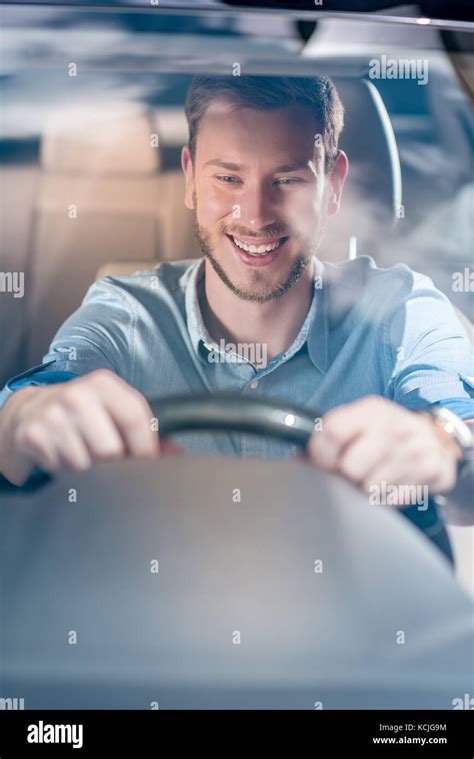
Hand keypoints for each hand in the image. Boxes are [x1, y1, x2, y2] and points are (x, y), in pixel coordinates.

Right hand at [0, 369, 170, 485]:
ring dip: (86, 472)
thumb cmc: (82, 415)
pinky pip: (60, 471)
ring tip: (82, 456)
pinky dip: (63, 473)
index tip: (145, 463)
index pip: (136, 419)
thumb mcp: (112, 413)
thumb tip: (176, 454)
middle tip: (105, 460)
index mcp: (104, 385)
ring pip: (85, 466)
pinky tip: (62, 457)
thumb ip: (145, 432)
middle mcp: (78, 395)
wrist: (29, 412)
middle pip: (110, 450)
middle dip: (112, 465)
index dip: (146, 449)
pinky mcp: (33, 435)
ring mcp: (53, 414)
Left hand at [306, 396, 461, 504]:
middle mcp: (395, 426)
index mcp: (371, 410)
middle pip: (350, 468)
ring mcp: (416, 448)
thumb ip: (326, 441)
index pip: (331, 433)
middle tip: (354, 472)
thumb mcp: (358, 425)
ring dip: (367, 489)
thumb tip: (294, 464)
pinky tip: (393, 482)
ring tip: (375, 475)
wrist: (436, 439)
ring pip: (370, 488)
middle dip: (347, 476)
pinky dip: (388, 498)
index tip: (325, 463)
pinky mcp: (431, 471)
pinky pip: (392, 500)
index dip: (321, 455)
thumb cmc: (384, 434)